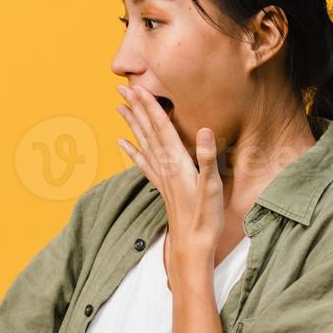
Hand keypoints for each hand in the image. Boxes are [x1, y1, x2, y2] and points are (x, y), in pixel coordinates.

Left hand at [114, 85, 224, 280]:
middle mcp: (164, 165)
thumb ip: (207, 159)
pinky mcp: (162, 186)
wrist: (192, 245)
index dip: (150, 106)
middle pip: (147, 131)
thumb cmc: (205, 217)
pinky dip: (132, 151)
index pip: (161, 127)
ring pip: (142, 143)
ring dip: (132, 124)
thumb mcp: (212, 187)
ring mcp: (161, 176)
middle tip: (121, 87)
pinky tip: (122, 143)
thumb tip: (205, 131)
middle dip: (136, 108)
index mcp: (176, 161)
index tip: (138, 87)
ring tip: (120, 107)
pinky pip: (143, 163)